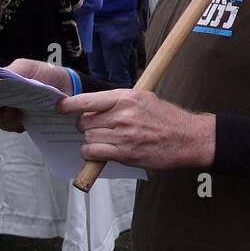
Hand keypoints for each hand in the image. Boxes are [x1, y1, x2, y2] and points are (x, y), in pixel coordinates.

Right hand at [0, 58, 72, 131]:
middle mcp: (2, 99)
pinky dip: (15, 125)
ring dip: (4, 119)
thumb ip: (9, 72)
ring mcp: (12, 111)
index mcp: (0, 85)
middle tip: (0, 110)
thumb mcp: (26, 68)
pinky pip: (12, 128)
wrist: (69, 86)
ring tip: (16, 112)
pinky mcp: (23, 121)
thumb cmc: (47, 74)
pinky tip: (23, 119)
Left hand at [60, 88, 215, 170]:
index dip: (69, 105)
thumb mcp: (145, 99)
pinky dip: (92, 153)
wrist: (189, 138)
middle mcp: (123, 114)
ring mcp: (123, 134)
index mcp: (127, 97)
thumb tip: (94, 105)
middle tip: (98, 128)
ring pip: (88, 137)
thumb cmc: (168, 119)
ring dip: (91, 140)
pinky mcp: (125, 153)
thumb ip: (119, 101)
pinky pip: (93, 152)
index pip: (87, 100)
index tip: (61, 108)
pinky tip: (102, 151)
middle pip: (84, 121)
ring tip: (106, 140)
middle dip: (86, 126)